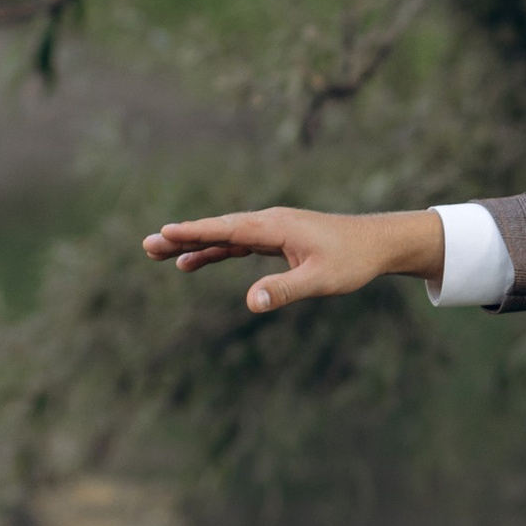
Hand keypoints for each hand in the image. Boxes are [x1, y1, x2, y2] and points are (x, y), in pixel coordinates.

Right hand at [140, 205, 444, 315]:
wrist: (378, 244)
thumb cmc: (352, 261)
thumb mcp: (320, 280)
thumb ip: (285, 290)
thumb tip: (251, 303)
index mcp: (275, 227)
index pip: (227, 229)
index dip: (195, 233)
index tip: (164, 233)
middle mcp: (269, 223)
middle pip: (218, 229)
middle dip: (183, 237)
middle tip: (147, 246)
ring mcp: (272, 229)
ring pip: (225, 235)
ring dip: (194, 244)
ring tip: (160, 254)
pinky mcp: (277, 239)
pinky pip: (238, 243)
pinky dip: (216, 250)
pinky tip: (196, 261)